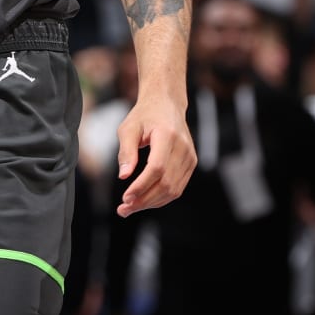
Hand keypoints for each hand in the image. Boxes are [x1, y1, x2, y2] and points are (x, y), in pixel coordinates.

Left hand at [115, 95, 196, 215]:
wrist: (167, 105)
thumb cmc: (144, 116)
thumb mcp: (128, 128)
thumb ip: (126, 151)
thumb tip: (123, 176)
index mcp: (168, 135)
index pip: (157, 168)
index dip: (141, 186)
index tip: (125, 198)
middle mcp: (183, 147)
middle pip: (166, 183)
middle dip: (144, 200)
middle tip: (124, 209)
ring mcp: (190, 157)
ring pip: (173, 189)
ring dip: (151, 202)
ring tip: (130, 208)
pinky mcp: (191, 163)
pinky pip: (177, 187)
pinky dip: (161, 197)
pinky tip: (144, 200)